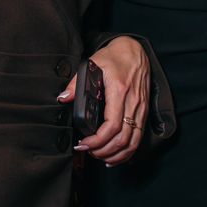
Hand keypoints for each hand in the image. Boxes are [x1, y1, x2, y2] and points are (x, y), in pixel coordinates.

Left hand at [59, 37, 148, 165]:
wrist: (135, 50)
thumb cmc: (115, 57)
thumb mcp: (93, 63)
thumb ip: (76, 82)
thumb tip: (63, 98)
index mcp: (119, 91)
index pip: (112, 125)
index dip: (97, 140)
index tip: (84, 144)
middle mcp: (133, 102)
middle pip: (122, 138)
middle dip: (103, 150)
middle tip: (88, 151)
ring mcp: (141, 108)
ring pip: (133, 141)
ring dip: (116, 154)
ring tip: (100, 157)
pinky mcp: (144, 111)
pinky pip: (139, 137)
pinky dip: (128, 151)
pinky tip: (116, 156)